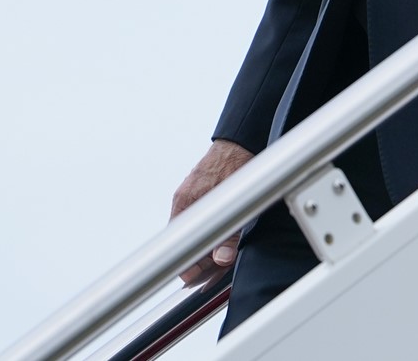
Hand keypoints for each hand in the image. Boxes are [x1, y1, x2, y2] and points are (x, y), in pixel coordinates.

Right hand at [170, 139, 253, 283]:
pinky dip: (206, 230)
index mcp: (185, 202)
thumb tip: (222, 258)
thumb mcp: (237, 202)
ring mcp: (190, 195)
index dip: (187, 264)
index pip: (175, 243)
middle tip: (215, 267)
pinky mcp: (199, 191)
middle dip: (197, 257)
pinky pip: (197, 218)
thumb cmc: (238, 164)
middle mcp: (184, 200)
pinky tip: (221, 234)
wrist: (242, 140)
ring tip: (221, 253)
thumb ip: (229, 232)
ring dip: (204, 244)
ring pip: (191, 230)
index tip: (197, 278)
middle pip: (183, 239)